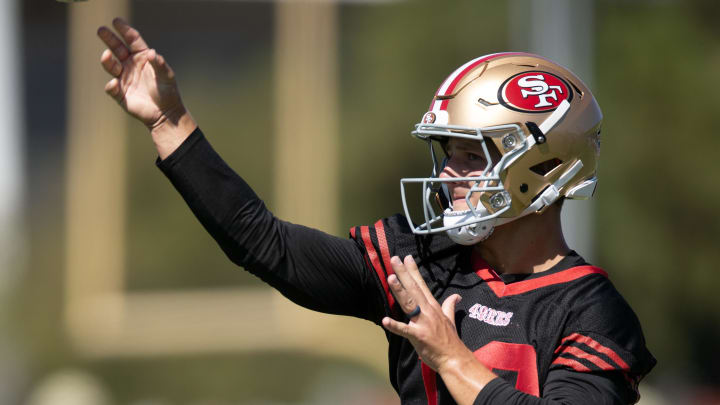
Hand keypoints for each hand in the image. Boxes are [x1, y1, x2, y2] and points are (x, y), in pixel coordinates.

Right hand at [97, 18, 185, 130]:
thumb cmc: (168, 91)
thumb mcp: (167, 76)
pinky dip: (111, 86)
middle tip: (101, 30)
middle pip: (117, 49)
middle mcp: (130, 65)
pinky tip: (115, 84)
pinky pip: (111, 88)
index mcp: (142, 57)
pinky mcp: (120, 94)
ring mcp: (124, 78)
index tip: (116, 21)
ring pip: (111, 66)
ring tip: (107, 55)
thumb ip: (160, 64)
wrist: (166, 113)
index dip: (125, 30)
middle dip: (109, 39)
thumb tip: (152, 53)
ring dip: (107, 60)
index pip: (132, 40)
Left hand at [382, 255, 468, 371]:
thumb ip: (450, 306)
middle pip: (413, 289)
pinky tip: (385, 320)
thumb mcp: (450, 319)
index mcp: (433, 306)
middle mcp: (428, 311)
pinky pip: (405, 330)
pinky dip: (395, 325)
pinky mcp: (418, 336)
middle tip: (394, 259)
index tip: (407, 257)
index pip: (421, 284)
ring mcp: (423, 323)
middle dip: (403, 273)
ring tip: (390, 278)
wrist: (455, 358)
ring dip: (399, 291)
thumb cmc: (450, 340)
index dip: (413, 271)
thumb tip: (456, 296)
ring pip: (409, 304)